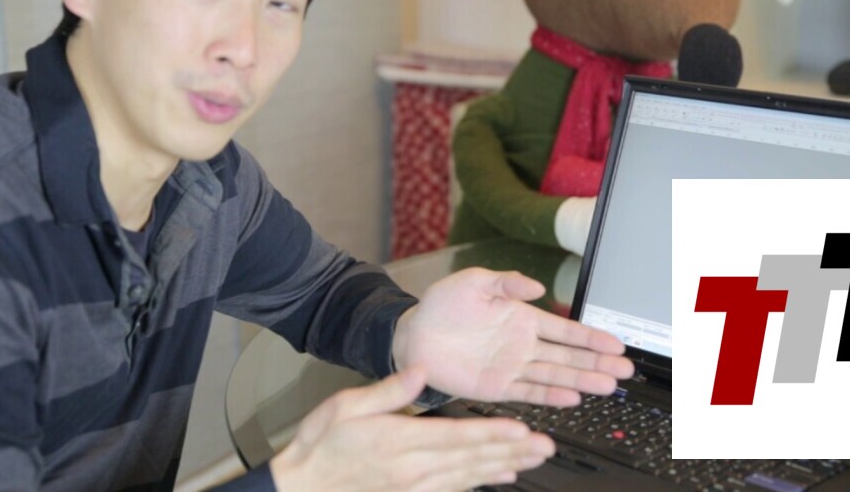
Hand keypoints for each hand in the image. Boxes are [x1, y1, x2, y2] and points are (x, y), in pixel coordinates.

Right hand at [270, 367, 553, 491]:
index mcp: (399, 441)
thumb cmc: (321, 445)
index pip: (456, 438)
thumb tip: (420, 369)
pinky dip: (481, 482)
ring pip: (469, 477)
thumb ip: (387, 391)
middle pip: (472, 460)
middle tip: (545, 446)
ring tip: (534, 460)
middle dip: (512, 452)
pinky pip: (454, 489)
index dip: (492, 435)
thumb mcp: (344, 407)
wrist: (304, 488)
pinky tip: (501, 477)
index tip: (521, 429)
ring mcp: (415, 487)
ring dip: (504, 467)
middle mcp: (414, 468)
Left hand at [392, 268, 633, 406]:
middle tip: (624, 369)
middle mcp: (522, 345)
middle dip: (597, 362)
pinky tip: (571, 397)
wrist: (413, 334)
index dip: (591, 336)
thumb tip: (536, 287)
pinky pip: (529, 392)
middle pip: (568, 355)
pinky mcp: (496, 387)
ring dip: (581, 381)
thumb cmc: (442, 306)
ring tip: (607, 386)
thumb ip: (506, 283)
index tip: (616, 343)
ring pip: (555, 375)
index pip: (565, 329)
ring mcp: (511, 367)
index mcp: (521, 317)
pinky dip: (550, 395)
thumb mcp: (475, 282)